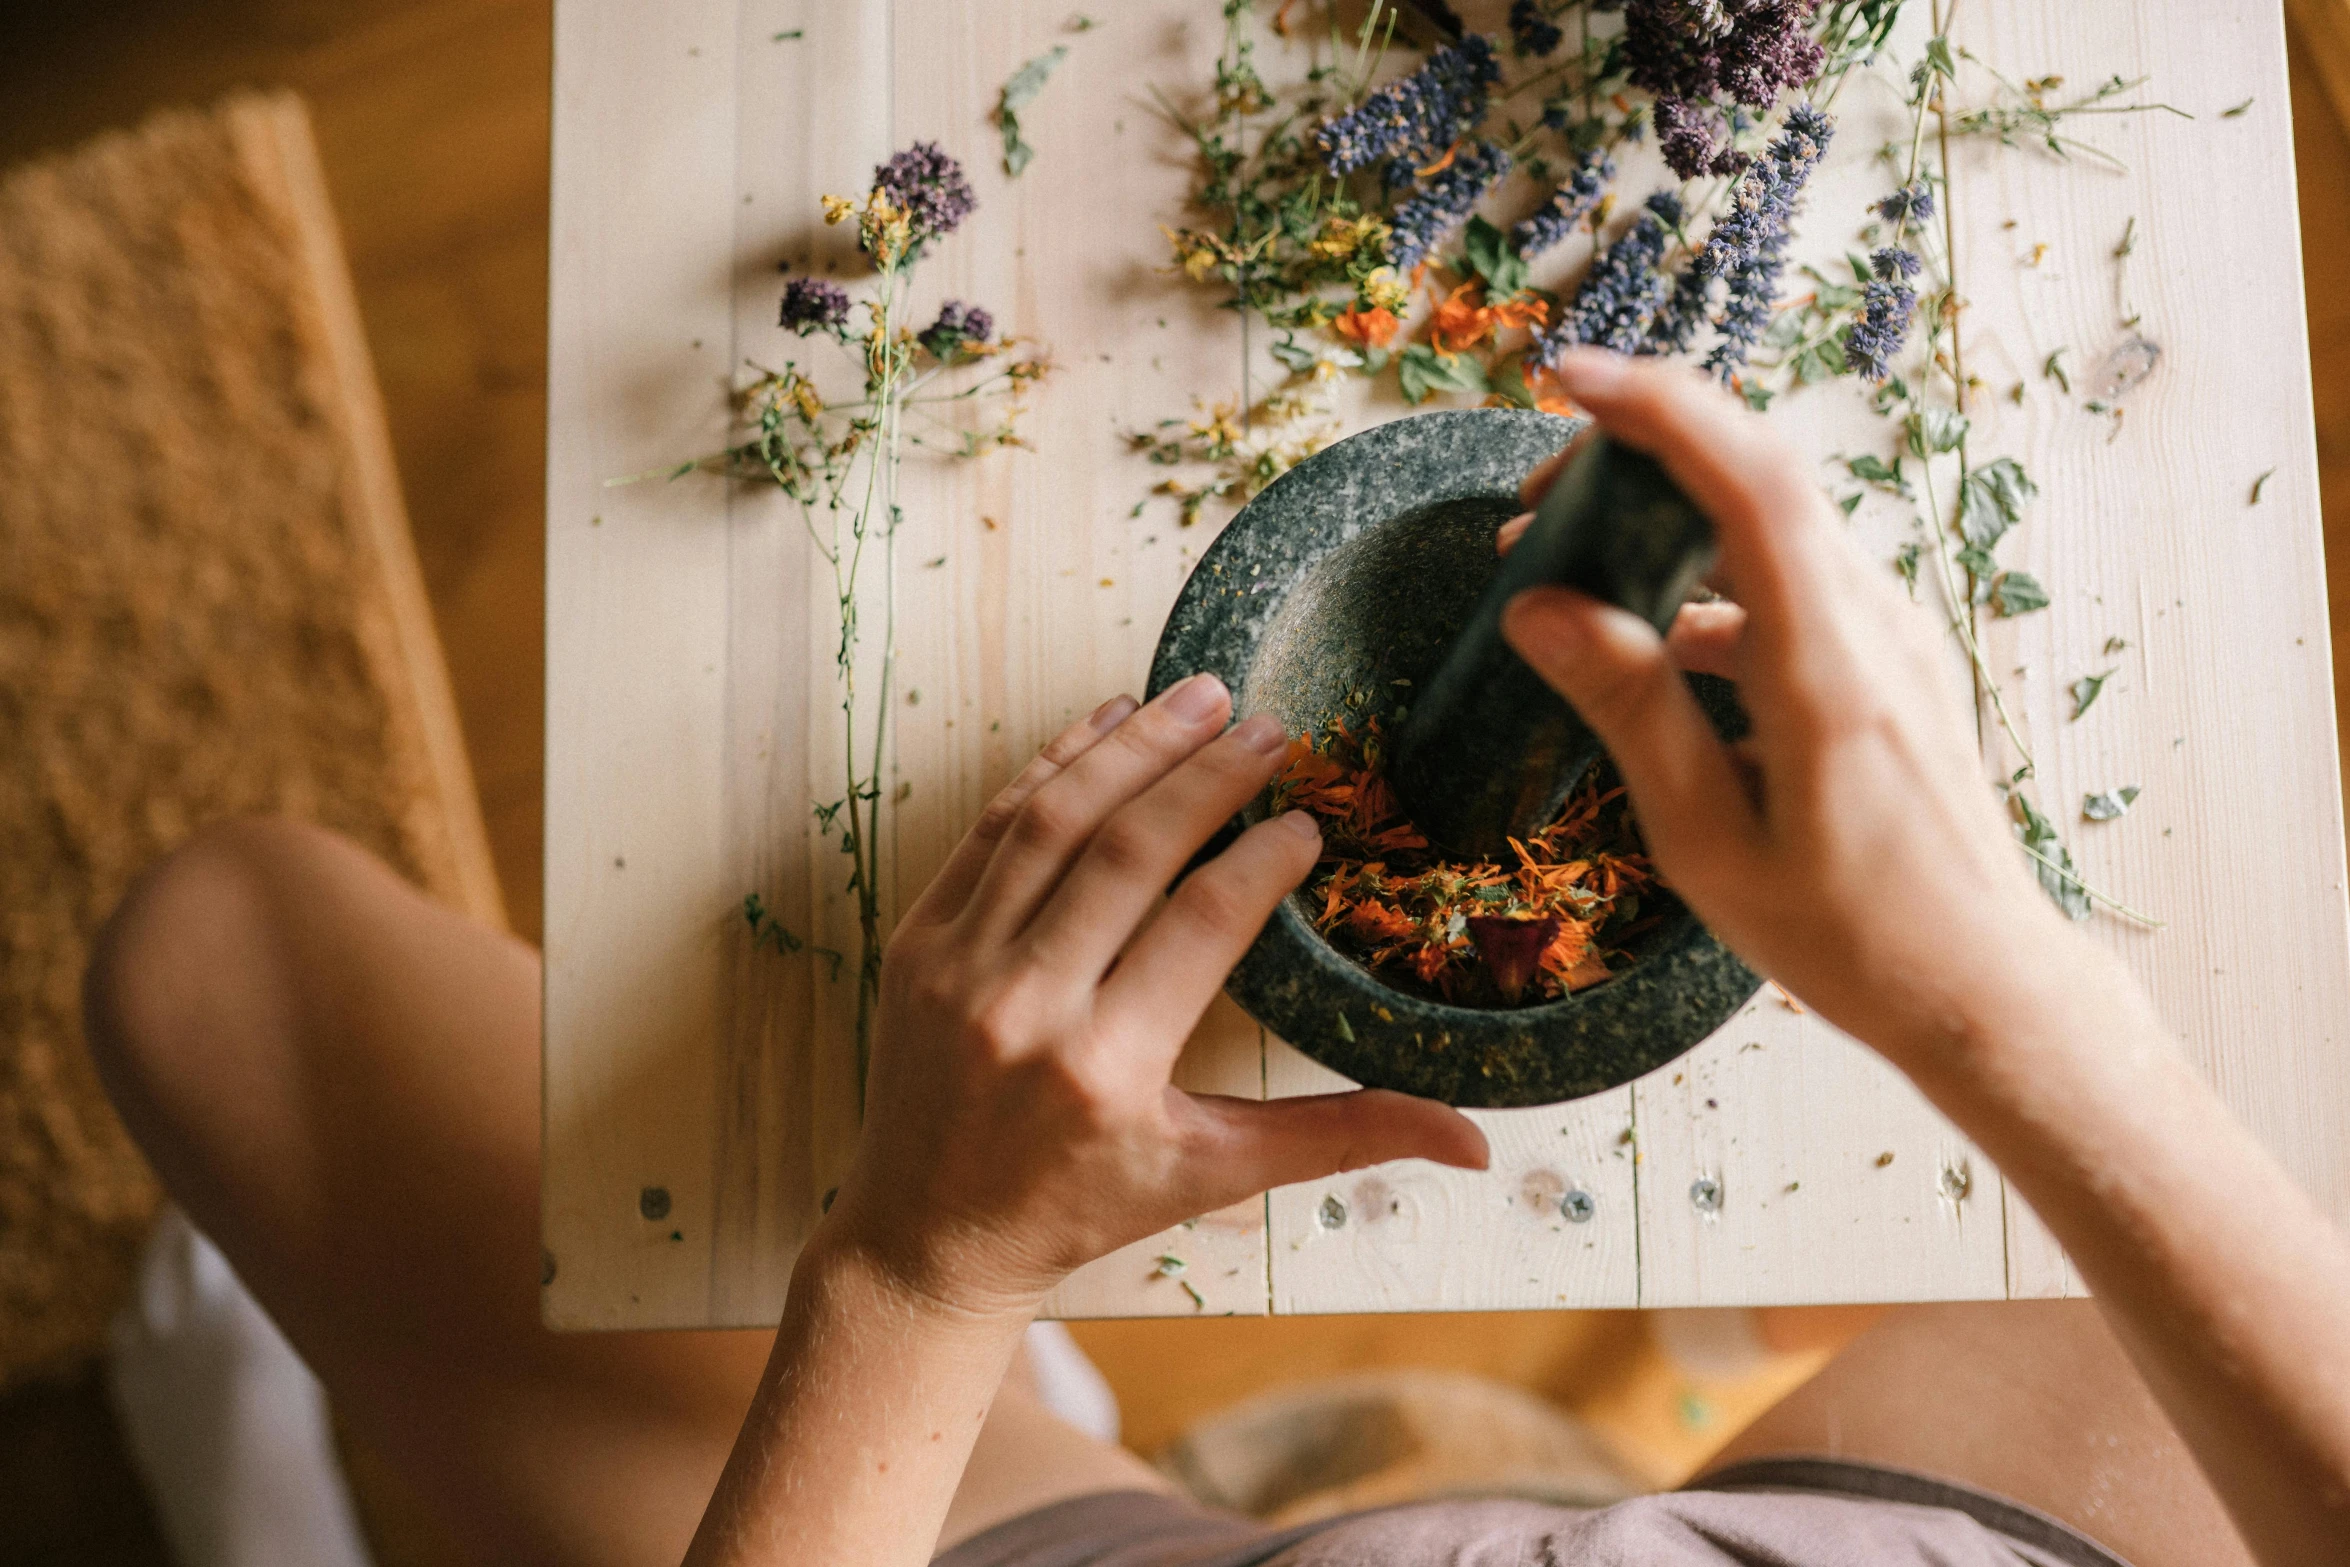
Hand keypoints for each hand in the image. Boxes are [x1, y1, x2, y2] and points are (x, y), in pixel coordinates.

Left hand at [822, 676, 1487, 1318]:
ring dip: (1131, 747)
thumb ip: (1341, 1138)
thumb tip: (1477, 1136)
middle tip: (1271, 727)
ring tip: (1200, 697)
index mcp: (1107, 1069)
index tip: (1310, 818)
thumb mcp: (1213, 1176)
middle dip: (1208, 775)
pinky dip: (1050, 767)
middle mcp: (1025, 1007)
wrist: (929, 1235)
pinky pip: (990, 830)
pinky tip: (1107, 721)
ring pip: (1052, 820)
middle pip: (1129, 849)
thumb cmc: (1082, 1206)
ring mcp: (958, 966)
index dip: (1263, 857)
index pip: (1202, 923)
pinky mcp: (918, 940)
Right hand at [1498, 349, 2094, 1071]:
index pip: (1753, 485)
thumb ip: (1628, 710)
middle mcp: (1872, 627)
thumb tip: (1540, 608)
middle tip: (1533, 506)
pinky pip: (1790, 582)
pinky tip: (1649, 645)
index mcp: (1826, 669)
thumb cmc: (1850, 937)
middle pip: (1756, 479)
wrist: (1983, 984)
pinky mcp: (1889, 660)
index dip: (1663, 409)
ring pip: (1771, 528)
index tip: (1571, 380)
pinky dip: (1707, 582)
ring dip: (1668, 523)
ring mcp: (1891, 637)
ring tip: (1568, 571)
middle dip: (1637, 458)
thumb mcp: (1707, 841)